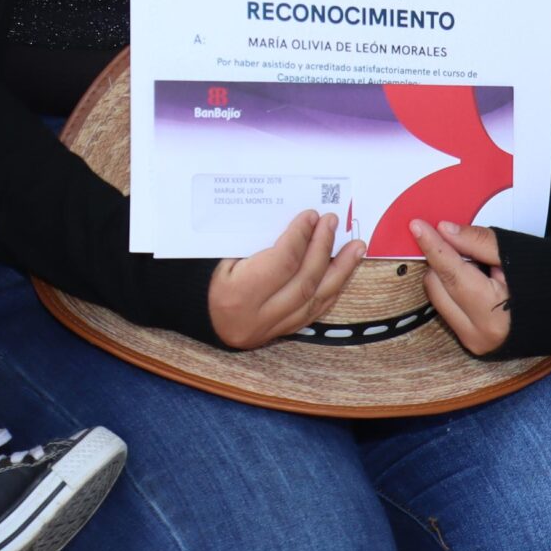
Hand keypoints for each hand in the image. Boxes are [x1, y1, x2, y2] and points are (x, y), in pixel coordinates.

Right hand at [208, 210, 365, 349]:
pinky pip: (314, 312)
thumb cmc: (201, 280)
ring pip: (315, 301)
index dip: (300, 237)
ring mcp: (270, 330)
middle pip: (303, 281)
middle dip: (322, 248)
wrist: (193, 315)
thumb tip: (295, 223)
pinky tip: (343, 271)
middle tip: (332, 222)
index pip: (281, 263)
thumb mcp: (218, 257)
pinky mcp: (280, 334)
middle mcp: (257, 318)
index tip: (311, 216)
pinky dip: (331, 289)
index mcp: (236, 295)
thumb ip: (253, 243)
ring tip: (356, 248)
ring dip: (340, 271)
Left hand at [411, 219, 510, 354]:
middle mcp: (480, 333)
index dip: (433, 246)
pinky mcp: (473, 345)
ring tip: (476, 267)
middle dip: (441, 260)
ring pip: (438, 299)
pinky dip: (453, 291)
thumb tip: (444, 231)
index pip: (451, 272)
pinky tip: (475, 282)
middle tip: (462, 245)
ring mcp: (475, 343)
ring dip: (446, 277)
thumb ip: (478, 242)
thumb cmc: (550, 278)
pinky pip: (448, 311)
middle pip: (438, 286)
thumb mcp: (516, 253)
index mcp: (494, 311)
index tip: (416, 226)